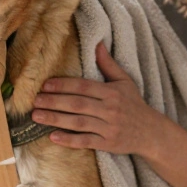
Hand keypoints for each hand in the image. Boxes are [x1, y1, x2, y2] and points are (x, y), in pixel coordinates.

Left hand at [31, 41, 163, 155]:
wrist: (152, 133)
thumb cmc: (134, 104)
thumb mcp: (124, 81)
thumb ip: (108, 63)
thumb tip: (97, 42)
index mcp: (112, 92)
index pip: (83, 87)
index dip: (63, 85)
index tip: (45, 85)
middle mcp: (110, 109)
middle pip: (77, 104)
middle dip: (54, 102)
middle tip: (35, 101)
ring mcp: (109, 127)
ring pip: (78, 122)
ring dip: (56, 119)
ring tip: (37, 116)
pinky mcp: (108, 144)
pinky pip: (86, 141)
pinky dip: (69, 140)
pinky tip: (52, 137)